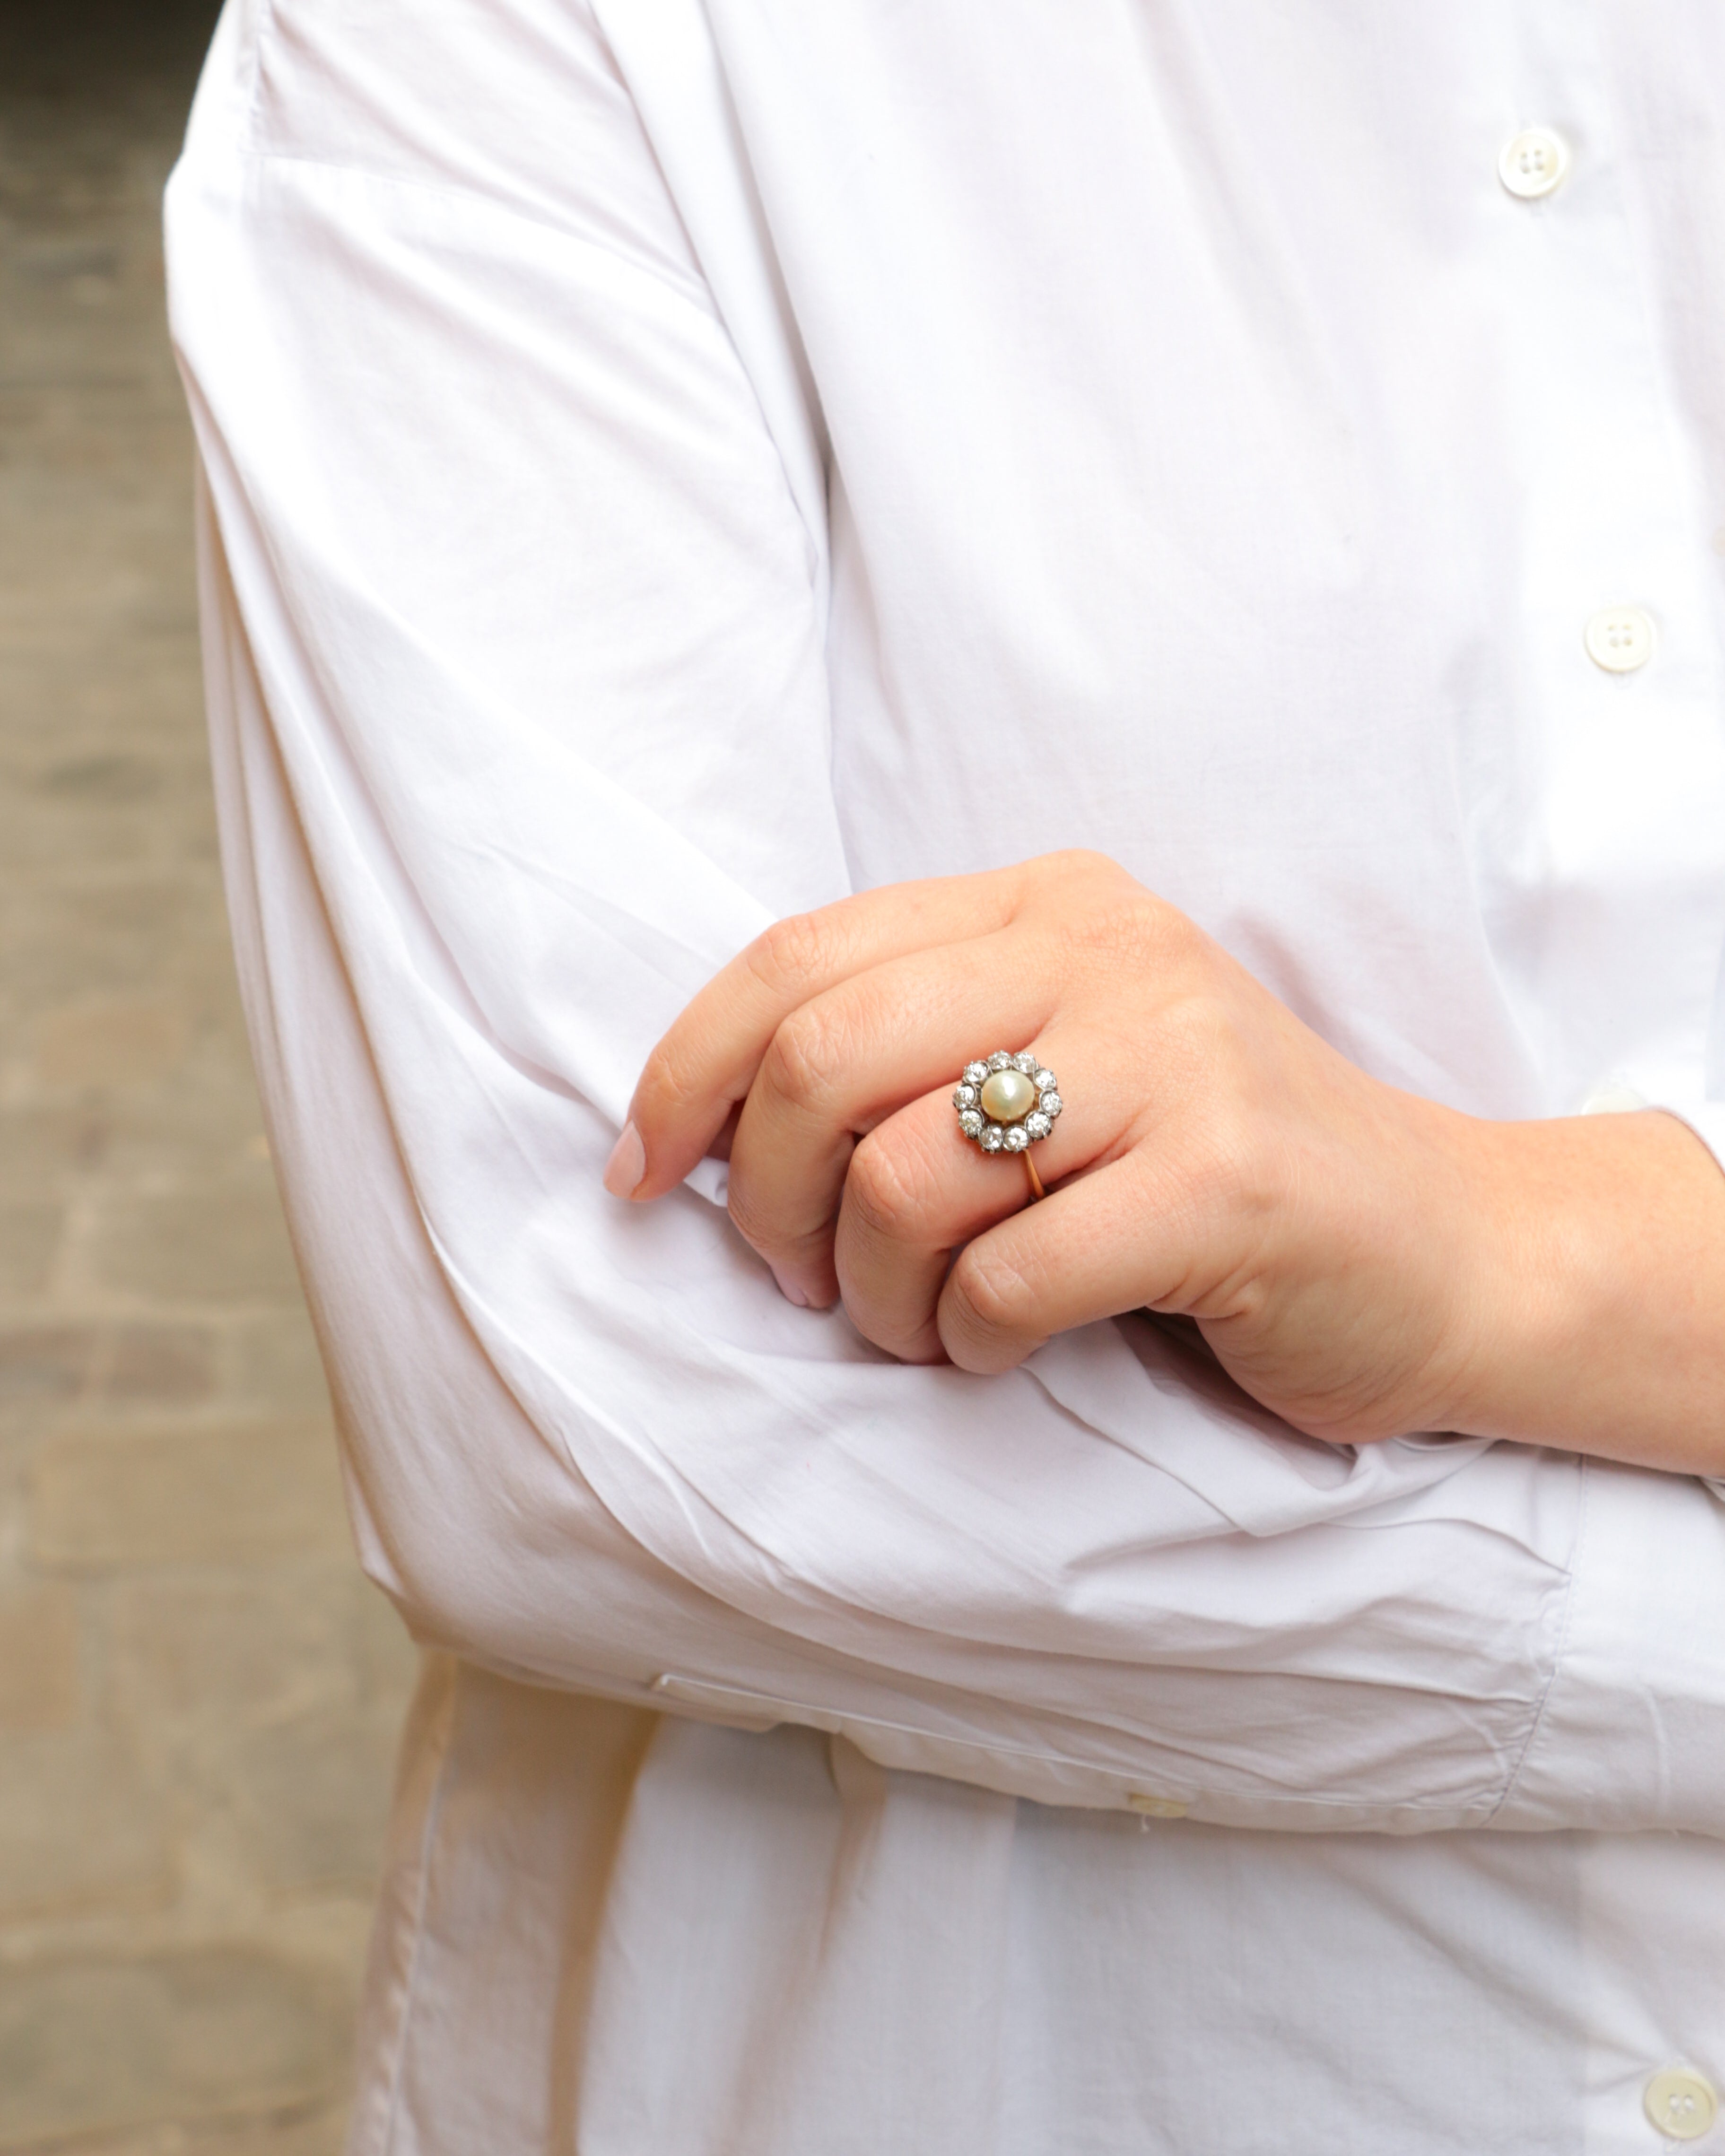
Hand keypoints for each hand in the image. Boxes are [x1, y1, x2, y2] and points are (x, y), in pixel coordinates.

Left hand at [608, 850, 1724, 1465]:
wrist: (1443, 1249)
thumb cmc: (1207, 1176)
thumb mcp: (1060, 1064)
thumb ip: (913, 1052)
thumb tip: (704, 1128)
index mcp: (1047, 904)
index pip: (796, 955)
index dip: (684, 1073)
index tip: (644, 1177)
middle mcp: (1109, 951)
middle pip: (825, 1056)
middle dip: (765, 1197)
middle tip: (796, 1279)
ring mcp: (1178, 1059)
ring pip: (901, 1176)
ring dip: (872, 1291)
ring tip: (920, 1325)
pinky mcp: (1228, 1182)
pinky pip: (1008, 1279)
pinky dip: (972, 1341)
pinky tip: (1007, 1346)